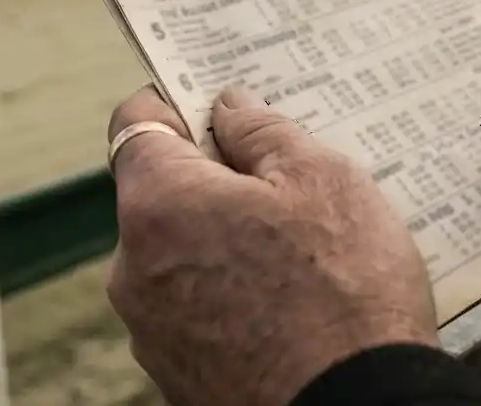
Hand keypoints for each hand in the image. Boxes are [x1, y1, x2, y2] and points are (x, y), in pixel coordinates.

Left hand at [107, 85, 437, 405]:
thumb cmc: (346, 294)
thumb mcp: (324, 180)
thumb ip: (264, 132)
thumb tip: (231, 110)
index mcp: (159, 204)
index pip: (137, 123)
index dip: (178, 104)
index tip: (217, 106)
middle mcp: (134, 269)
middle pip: (162, 195)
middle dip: (215, 182)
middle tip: (287, 187)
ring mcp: (152, 331)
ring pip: (181, 257)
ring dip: (225, 244)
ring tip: (302, 257)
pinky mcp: (176, 376)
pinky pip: (197, 311)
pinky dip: (231, 297)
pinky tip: (291, 305)